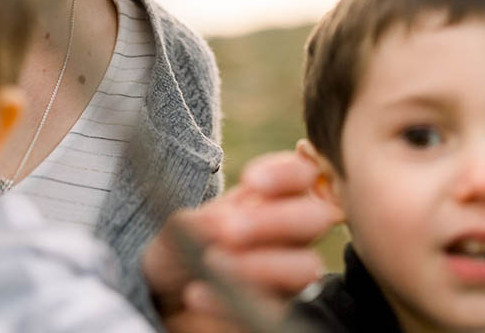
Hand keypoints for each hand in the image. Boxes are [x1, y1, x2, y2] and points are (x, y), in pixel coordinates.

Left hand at [142, 151, 340, 331]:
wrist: (168, 292)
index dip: (288, 173)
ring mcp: (293, 275)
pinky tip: (199, 295)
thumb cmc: (186, 246)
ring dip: (263, 264)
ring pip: (306, 267)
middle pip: (316, 218)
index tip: (251, 180)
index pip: (305, 174)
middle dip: (275, 220)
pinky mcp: (281, 311)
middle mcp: (295, 235)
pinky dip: (232, 303)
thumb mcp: (184, 227)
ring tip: (213, 262)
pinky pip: (275, 311)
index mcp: (278, 199)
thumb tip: (222, 225)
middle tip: (230, 231)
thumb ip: (203, 222)